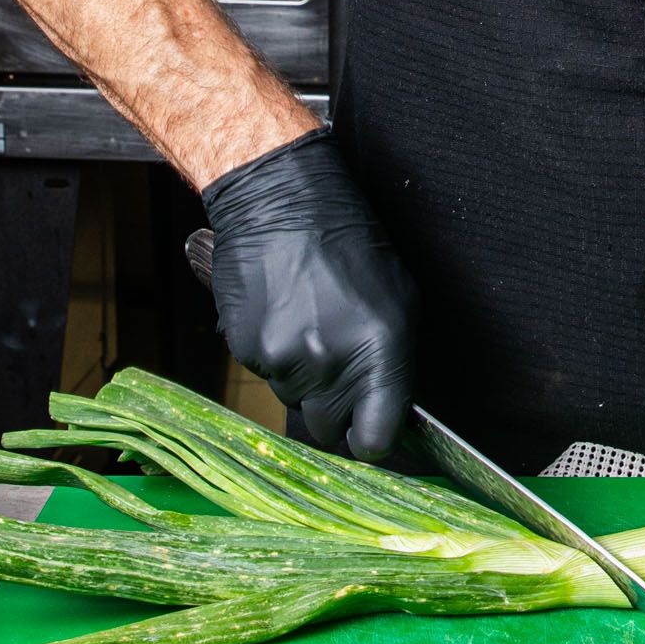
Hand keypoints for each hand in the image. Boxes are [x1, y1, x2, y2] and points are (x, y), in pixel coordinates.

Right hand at [201, 130, 415, 460]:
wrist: (282, 202)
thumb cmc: (349, 245)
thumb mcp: (398, 301)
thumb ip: (396, 365)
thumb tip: (391, 414)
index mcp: (379, 350)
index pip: (376, 439)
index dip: (374, 440)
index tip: (372, 432)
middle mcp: (330, 362)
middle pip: (330, 429)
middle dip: (337, 410)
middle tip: (340, 366)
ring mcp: (283, 358)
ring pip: (295, 401)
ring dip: (305, 380)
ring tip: (311, 326)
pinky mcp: (246, 349)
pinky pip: (266, 375)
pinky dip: (275, 357)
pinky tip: (284, 316)